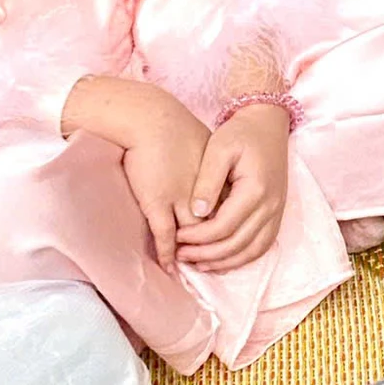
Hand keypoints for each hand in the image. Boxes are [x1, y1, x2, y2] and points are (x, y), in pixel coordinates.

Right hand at [117, 86, 214, 268]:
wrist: (151, 117)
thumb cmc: (177, 129)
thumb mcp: (210, 149)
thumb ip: (216, 172)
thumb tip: (221, 190)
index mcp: (219, 182)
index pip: (230, 213)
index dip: (230, 231)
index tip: (232, 244)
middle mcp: (201, 194)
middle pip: (215, 228)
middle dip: (216, 248)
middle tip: (215, 264)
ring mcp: (179, 200)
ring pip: (193, 236)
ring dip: (194, 253)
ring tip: (193, 267)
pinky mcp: (157, 202)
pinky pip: (165, 236)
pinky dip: (168, 252)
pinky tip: (168, 266)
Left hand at [178, 102, 290, 270]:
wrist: (268, 124)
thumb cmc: (241, 133)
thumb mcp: (219, 149)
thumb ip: (207, 181)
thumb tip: (196, 212)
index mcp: (256, 189)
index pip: (224, 226)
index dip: (198, 237)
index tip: (177, 236)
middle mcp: (271, 205)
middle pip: (237, 244)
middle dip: (207, 254)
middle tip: (181, 255)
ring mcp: (277, 212)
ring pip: (251, 251)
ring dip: (224, 262)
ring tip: (198, 264)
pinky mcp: (276, 214)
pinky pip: (261, 246)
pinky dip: (241, 258)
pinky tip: (220, 260)